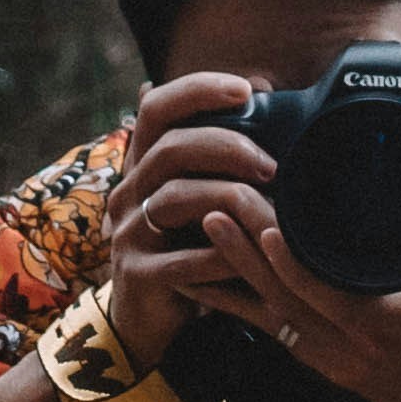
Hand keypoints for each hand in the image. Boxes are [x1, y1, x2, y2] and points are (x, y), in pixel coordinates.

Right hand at [79, 71, 281, 368]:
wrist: (148, 316)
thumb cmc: (188, 245)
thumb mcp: (200, 192)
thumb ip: (222, 149)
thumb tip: (261, 86)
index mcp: (143, 164)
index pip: (156, 107)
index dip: (197, 90)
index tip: (247, 89)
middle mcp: (128, 191)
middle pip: (169, 148)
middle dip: (226, 146)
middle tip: (272, 164)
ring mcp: (128, 233)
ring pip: (174, 199)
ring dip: (227, 197)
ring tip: (269, 206)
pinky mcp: (139, 274)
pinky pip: (183, 261)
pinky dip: (222, 255)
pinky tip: (253, 254)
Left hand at [217, 113, 400, 401]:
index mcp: (397, 316)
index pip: (333, 294)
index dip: (294, 265)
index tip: (266, 227)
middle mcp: (357, 343)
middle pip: (288, 298)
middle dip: (247, 253)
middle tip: (217, 205)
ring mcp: (336, 359)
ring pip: (273, 316)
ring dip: (235, 273)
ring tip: (208, 229)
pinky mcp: (324, 366)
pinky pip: (272, 333)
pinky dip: (239, 306)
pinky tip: (207, 279)